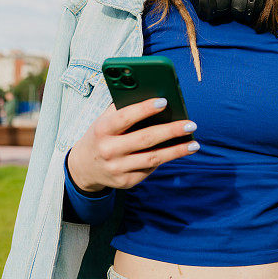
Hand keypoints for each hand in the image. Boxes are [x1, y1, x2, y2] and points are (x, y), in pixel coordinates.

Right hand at [68, 98, 199, 192]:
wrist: (84, 166)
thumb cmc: (101, 135)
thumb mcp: (104, 120)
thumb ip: (124, 108)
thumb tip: (155, 96)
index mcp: (102, 129)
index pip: (125, 117)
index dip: (144, 109)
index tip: (164, 101)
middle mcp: (108, 150)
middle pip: (145, 139)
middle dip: (170, 131)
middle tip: (191, 124)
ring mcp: (117, 168)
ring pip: (152, 159)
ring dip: (176, 151)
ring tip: (194, 143)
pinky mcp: (125, 182)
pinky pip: (149, 169)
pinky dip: (165, 159)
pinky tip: (178, 152)